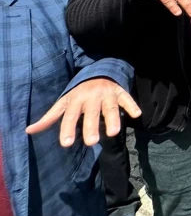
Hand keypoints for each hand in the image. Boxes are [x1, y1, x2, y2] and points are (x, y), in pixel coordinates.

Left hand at [26, 78, 140, 147]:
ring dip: (113, 119)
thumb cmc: (79, 94)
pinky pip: (127, 98)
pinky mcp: (120, 92)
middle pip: (91, 113)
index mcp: (75, 99)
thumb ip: (49, 118)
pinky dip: (131, 105)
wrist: (98, 72)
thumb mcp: (63, 103)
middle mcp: (91, 96)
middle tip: (91, 142)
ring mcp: (107, 93)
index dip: (68, 129)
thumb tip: (28, 131)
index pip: (70, 116)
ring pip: (109, 107)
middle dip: (91, 126)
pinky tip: (136, 114)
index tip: (66, 143)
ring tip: (113, 133)